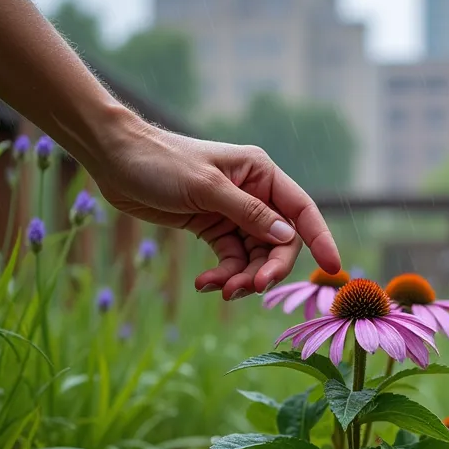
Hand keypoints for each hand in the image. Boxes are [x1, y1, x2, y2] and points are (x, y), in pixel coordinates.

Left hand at [89, 116, 340, 300]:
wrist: (114, 159)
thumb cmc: (160, 162)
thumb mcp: (207, 187)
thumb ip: (249, 214)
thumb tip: (287, 238)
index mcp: (260, 174)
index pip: (301, 210)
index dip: (320, 238)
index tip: (334, 267)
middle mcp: (254, 194)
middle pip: (278, 242)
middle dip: (267, 268)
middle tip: (250, 289)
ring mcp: (234, 213)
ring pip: (253, 256)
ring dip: (241, 277)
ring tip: (220, 289)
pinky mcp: (212, 227)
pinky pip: (230, 259)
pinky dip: (222, 274)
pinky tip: (204, 284)